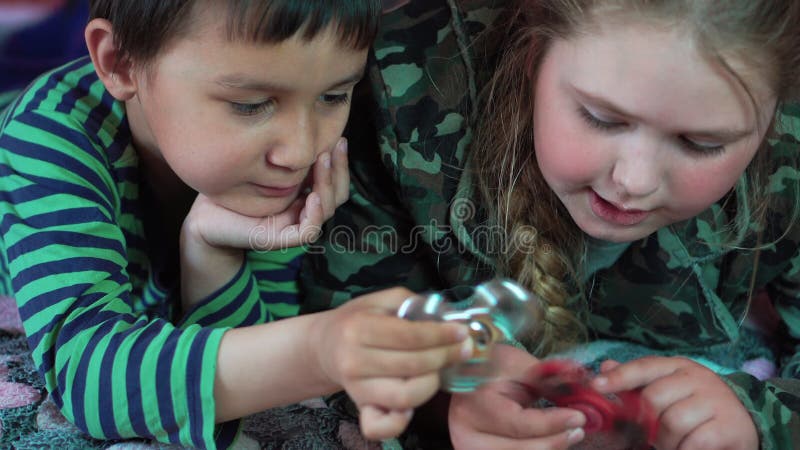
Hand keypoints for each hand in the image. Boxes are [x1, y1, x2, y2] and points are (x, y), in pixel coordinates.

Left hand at [185, 138, 349, 250]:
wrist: (206, 215)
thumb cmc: (232, 188)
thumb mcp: (266, 166)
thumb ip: (287, 157)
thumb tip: (308, 127)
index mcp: (304, 196)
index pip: (335, 182)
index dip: (340, 163)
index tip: (339, 139)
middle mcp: (303, 211)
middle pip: (338, 195)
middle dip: (338, 170)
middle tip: (334, 146)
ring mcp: (294, 227)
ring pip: (327, 211)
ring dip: (328, 187)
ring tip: (321, 162)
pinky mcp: (281, 239)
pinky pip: (309, 231)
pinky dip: (315, 214)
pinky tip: (312, 195)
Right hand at [309, 287, 472, 439]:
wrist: (325, 346)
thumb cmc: (357, 321)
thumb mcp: (379, 300)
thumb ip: (410, 303)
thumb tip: (446, 316)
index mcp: (358, 329)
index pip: (409, 336)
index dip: (441, 335)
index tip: (462, 332)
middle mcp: (354, 361)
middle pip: (412, 365)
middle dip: (445, 356)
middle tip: (462, 348)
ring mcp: (356, 389)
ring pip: (404, 396)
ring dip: (431, 383)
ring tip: (439, 369)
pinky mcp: (360, 408)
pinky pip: (380, 427)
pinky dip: (399, 421)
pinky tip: (412, 404)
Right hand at [448, 345, 586, 449]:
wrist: (467, 375)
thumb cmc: (493, 367)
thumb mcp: (520, 365)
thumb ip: (550, 378)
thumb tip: (585, 386)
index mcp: (474, 406)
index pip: (519, 424)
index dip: (553, 423)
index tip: (579, 417)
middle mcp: (466, 435)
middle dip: (554, 442)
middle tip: (578, 430)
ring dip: (548, 448)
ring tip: (567, 435)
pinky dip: (536, 449)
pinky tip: (551, 441)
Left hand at [592, 357, 758, 449]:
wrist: (746, 420)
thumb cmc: (697, 405)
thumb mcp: (670, 387)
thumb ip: (638, 380)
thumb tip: (605, 367)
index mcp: (678, 366)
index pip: (644, 367)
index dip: (619, 376)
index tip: (596, 386)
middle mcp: (697, 378)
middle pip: (653, 398)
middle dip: (645, 423)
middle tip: (650, 436)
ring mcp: (715, 400)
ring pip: (671, 422)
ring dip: (664, 441)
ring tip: (670, 444)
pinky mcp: (729, 426)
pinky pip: (694, 442)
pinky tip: (686, 449)